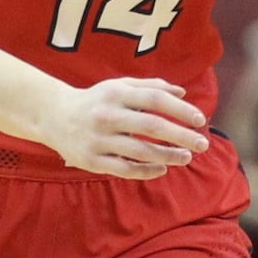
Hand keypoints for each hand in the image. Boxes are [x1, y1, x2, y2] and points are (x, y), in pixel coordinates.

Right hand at [43, 78, 209, 179]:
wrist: (54, 116)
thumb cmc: (96, 100)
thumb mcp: (119, 86)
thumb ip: (151, 87)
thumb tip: (183, 93)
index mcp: (116, 93)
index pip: (155, 99)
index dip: (180, 110)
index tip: (200, 120)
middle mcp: (107, 115)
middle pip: (151, 126)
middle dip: (181, 136)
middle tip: (202, 144)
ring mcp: (99, 139)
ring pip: (141, 151)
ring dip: (168, 156)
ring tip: (186, 158)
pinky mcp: (92, 160)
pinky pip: (125, 169)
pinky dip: (147, 171)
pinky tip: (163, 169)